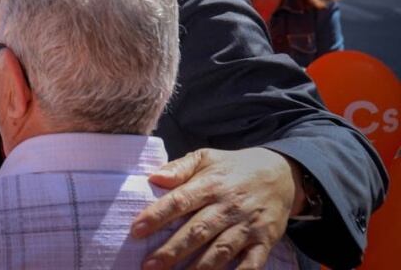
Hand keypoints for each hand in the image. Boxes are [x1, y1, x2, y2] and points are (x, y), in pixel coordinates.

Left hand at [132, 147, 297, 268]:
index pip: (180, 200)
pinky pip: (251, 264)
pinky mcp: (265, 242)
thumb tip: (154, 177)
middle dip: (172, 250)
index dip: (157, 215)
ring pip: (220, 251)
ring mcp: (248, 226)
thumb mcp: (206, 158)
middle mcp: (229, 206)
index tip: (136, 229)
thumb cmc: (233, 168)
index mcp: (211, 184)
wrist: (280, 175)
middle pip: (197, 231)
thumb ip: (179, 167)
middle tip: (149, 265)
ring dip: (198, 268)